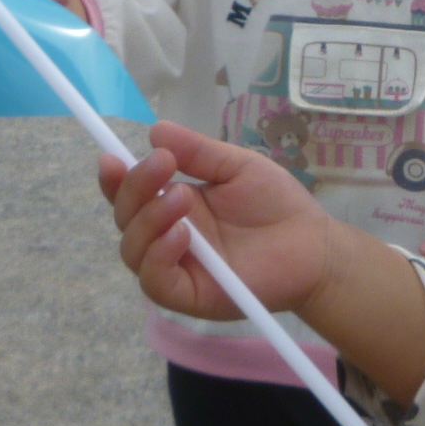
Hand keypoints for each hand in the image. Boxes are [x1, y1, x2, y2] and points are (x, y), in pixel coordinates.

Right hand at [100, 120, 341, 324]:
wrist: (313, 244)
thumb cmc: (276, 205)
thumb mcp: (237, 167)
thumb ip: (198, 152)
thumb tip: (155, 130)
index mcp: (173, 204)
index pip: (130, 193)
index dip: (115, 178)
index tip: (112, 156)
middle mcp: (167, 235)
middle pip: (125, 218)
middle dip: (134, 188)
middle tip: (162, 166)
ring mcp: (177, 266)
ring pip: (133, 250)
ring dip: (148, 220)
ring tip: (181, 197)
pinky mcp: (190, 295)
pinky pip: (156, 282)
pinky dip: (159, 257)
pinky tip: (181, 235)